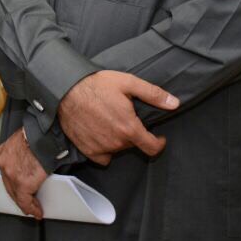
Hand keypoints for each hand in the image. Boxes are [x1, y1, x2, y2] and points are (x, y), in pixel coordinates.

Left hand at [0, 128, 46, 218]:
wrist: (44, 136)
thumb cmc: (38, 137)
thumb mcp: (21, 141)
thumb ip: (19, 153)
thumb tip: (26, 163)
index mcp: (4, 153)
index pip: (6, 173)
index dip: (13, 184)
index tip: (18, 190)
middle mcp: (4, 164)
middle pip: (9, 185)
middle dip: (18, 195)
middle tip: (26, 204)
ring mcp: (12, 174)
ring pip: (16, 194)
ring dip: (25, 203)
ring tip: (33, 209)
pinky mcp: (23, 184)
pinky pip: (25, 201)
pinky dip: (32, 208)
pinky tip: (37, 211)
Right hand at [58, 71, 177, 164]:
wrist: (65, 90)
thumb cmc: (96, 84)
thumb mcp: (128, 83)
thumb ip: (153, 94)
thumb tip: (175, 103)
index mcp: (129, 128)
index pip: (152, 147)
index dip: (159, 144)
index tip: (158, 138)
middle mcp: (116, 142)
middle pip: (133, 145)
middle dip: (133, 134)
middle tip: (124, 118)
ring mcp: (101, 148)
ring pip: (118, 149)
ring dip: (118, 140)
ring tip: (110, 122)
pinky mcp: (87, 150)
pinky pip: (102, 157)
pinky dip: (104, 149)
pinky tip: (100, 134)